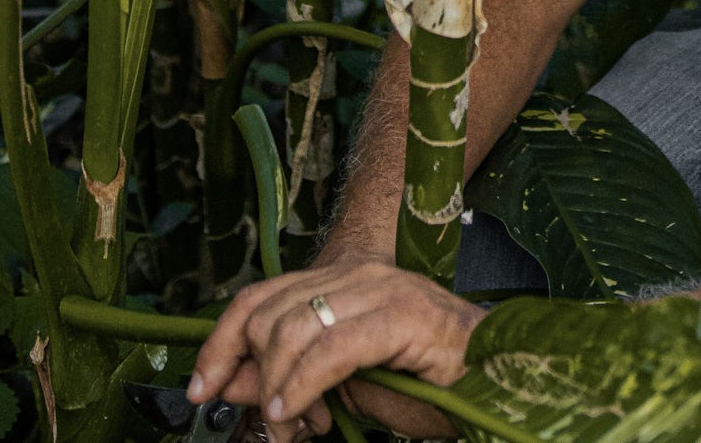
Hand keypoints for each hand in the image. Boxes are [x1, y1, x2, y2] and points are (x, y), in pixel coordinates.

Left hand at [188, 262, 486, 440]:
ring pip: (292, 330)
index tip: (200, 388)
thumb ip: (289, 376)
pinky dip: (302, 385)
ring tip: (293, 426)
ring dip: (280, 389)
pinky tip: (298, 412)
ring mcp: (382, 289)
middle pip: (267, 314)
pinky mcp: (401, 315)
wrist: (500, 381)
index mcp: (345, 282)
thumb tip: (232, 383)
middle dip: (254, 375)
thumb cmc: (432, 385)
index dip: (220, 343)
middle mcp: (360, 275)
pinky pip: (329, 350)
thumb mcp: (344, 385)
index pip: (260, 298)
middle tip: (277, 423)